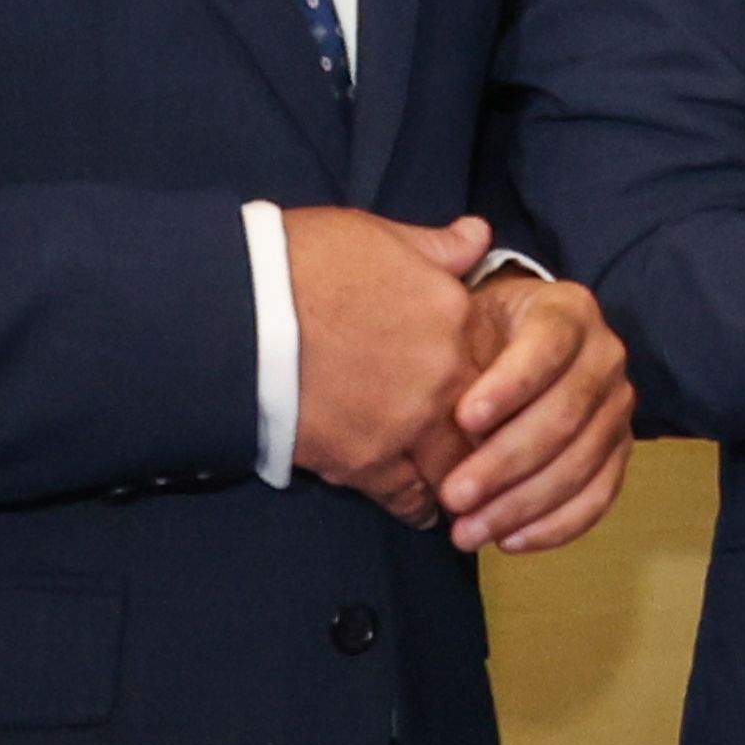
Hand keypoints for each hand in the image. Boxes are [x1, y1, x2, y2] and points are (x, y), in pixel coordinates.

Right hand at [287, 207, 495, 519]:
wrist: (239, 312)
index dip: (505, 381)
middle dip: (493, 438)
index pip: (505, 361)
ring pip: (458, 466)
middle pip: (490, 423)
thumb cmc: (304, 261)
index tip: (502, 395)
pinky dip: (418, 506)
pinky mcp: (366, 464)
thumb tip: (477, 235)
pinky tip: (425, 510)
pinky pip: (408, 499)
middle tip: (492, 451)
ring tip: (464, 487)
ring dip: (462, 476)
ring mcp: (408, 425)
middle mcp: (444, 376)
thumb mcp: (379, 234)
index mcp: (454, 318)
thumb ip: (438, 246)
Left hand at [439, 274, 634, 555]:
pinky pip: (598, 497)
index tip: (462, 420)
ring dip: (521, 505)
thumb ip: (455, 351)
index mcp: (568, 311)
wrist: (510, 342)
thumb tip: (431, 410)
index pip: (548, 346)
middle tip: (452, 495)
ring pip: (581, 464)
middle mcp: (605, 356)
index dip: (509, 386)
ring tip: (466, 531)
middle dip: (506, 461)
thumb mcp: (462, 321)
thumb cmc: (476, 334)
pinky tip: (508, 541)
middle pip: (566, 415)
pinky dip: (553, 526)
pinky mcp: (618, 451)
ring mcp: (617, 407)